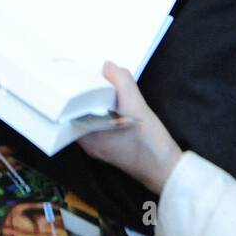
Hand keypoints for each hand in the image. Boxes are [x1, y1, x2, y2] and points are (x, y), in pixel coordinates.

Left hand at [78, 62, 182, 195]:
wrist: (166, 169)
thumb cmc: (149, 142)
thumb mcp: (137, 106)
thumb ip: (121, 82)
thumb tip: (106, 66)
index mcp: (87, 137)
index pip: (69, 110)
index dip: (70, 91)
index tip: (73, 73)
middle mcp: (88, 143)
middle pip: (79, 112)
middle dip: (83, 93)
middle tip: (86, 72)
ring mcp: (99, 146)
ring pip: (91, 117)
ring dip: (96, 101)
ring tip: (100, 82)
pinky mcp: (110, 145)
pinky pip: (101, 123)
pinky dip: (105, 110)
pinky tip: (112, 99)